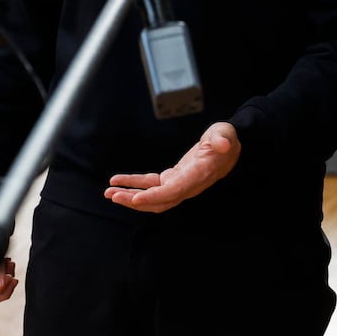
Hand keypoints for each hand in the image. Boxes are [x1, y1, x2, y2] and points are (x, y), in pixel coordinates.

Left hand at [104, 121, 240, 213]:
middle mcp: (187, 185)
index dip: (155, 196)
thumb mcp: (225, 134)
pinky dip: (135, 184)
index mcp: (199, 175)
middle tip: (113, 196)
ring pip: (152, 197)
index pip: (175, 191)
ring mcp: (179, 184)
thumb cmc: (225, 140)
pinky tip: (119, 181)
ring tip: (110, 193)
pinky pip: (151, 185)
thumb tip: (223, 143)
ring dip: (131, 196)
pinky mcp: (172, 179)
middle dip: (136, 201)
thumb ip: (222, 138)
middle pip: (159, 201)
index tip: (136, 198)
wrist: (226, 149)